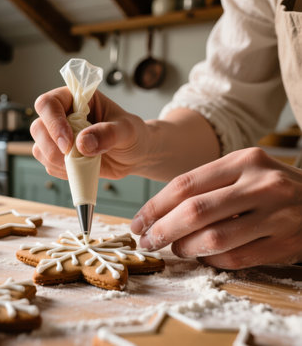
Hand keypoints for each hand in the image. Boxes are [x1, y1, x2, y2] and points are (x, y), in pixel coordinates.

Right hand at [31, 87, 155, 179]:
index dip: (53, 123)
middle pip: (37, 127)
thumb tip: (82, 143)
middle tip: (74, 157)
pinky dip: (63, 171)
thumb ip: (108, 133)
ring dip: (57, 161)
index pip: (48, 103)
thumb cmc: (133, 135)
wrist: (136, 155)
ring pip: (39, 148)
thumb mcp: (127, 130)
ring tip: (84, 162)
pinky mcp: (60, 156)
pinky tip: (82, 168)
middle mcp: (63, 116)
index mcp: (76, 99)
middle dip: (53, 147)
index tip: (68, 143)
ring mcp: (58, 137)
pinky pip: (49, 165)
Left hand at [131, 147, 301, 268]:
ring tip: (175, 248)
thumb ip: (205, 185)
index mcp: (243, 161)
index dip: (154, 207)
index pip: (185, 184)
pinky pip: (235, 258)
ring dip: (185, 248)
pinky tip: (203, 256)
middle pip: (194, 211)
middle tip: (147, 241)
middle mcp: (261, 184)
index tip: (138, 223)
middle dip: (162, 230)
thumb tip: (158, 213)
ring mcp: (276, 214)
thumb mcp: (242, 171)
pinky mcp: (285, 242)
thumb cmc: (269, 186)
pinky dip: (211, 260)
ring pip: (213, 239)